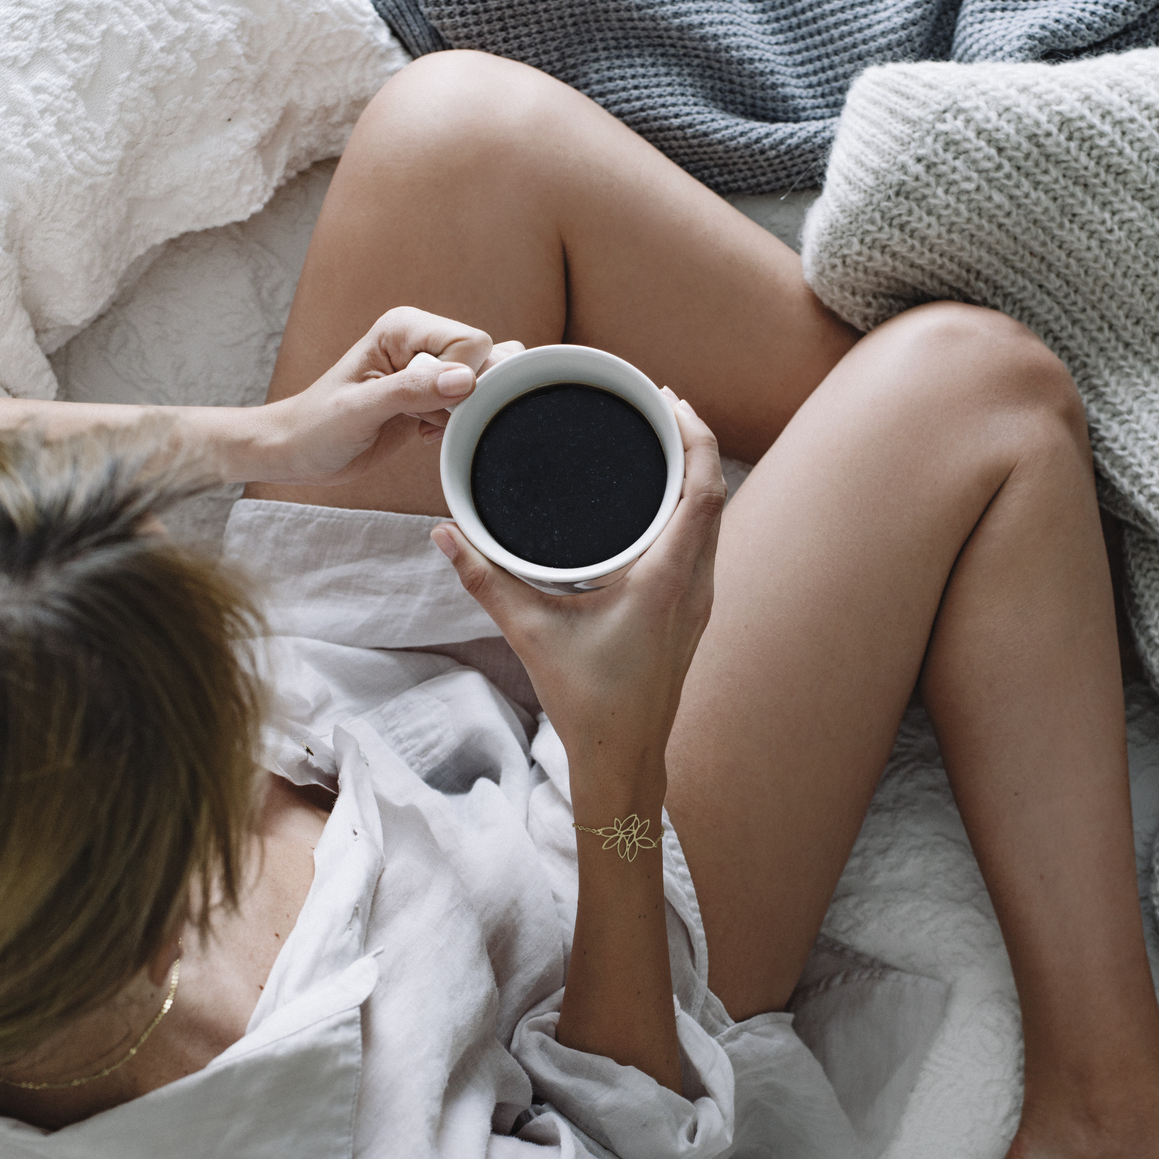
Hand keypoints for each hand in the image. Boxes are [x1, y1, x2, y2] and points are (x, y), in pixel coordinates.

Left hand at [259, 306, 523, 483]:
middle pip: (485, 360)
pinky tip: (424, 431)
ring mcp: (430, 368)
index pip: (469, 343)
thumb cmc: (317, 426)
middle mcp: (422, 341)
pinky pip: (473, 404)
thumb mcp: (360, 410)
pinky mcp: (434, 395)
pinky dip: (457, 425)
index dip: (461, 379)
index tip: (427, 404)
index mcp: (403, 327)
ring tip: (421, 424)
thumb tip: (465, 381)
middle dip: (468, 397)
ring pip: (484, 383)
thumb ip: (412, 391)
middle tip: (427, 417)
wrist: (299, 451)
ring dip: (461, 414)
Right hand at [432, 396, 727, 790]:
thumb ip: (485, 580)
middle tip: (657, 405)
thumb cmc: (586, 700)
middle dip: (692, 443)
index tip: (668, 401)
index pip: (702, 490)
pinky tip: (660, 502)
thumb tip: (444, 534)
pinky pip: (703, 543)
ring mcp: (699, 600)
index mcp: (666, 581)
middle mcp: (694, 585)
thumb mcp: (530, 633)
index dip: (693, 437)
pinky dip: (690, 509)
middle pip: (715, 495)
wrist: (622, 758)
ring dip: (694, 476)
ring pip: (713, 521)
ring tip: (660, 441)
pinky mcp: (691, 613)